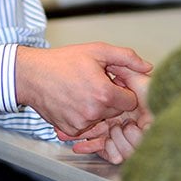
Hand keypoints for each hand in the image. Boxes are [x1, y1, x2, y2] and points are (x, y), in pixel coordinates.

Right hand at [15, 43, 151, 137]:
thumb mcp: (97, 51)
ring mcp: (81, 123)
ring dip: (98, 108)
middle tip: (95, 84)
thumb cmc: (62, 61)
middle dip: (111, 99)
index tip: (112, 82)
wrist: (32, 75)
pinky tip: (74, 102)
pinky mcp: (71, 129)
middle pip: (117, 111)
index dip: (123, 90)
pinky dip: (84, 116)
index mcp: (104, 93)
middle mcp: (94, 112)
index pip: (131, 101)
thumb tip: (148, 67)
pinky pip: (87, 126)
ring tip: (83, 91)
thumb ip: (126, 58)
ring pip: (102, 119)